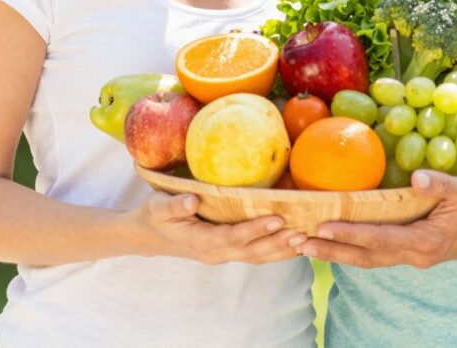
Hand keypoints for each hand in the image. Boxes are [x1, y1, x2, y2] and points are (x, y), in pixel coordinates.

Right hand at [136, 192, 305, 264]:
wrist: (150, 235)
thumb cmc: (155, 215)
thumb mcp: (158, 207)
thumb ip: (174, 205)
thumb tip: (191, 201)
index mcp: (200, 241)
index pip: (232, 237)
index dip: (255, 229)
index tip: (277, 218)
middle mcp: (215, 252)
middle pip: (251, 251)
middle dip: (277, 242)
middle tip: (302, 232)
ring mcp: (223, 254)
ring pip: (257, 256)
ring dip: (282, 250)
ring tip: (306, 239)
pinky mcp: (230, 251)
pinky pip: (257, 255)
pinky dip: (277, 252)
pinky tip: (297, 245)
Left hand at [297, 170, 456, 268]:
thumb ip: (441, 184)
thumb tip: (416, 178)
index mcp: (426, 241)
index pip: (380, 240)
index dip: (351, 235)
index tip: (323, 228)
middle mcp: (417, 254)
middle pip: (367, 257)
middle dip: (332, 250)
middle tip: (298, 243)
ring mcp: (416, 256)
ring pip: (371, 259)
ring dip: (339, 253)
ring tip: (307, 246)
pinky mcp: (417, 250)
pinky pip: (380, 253)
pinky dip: (356, 249)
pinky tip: (339, 242)